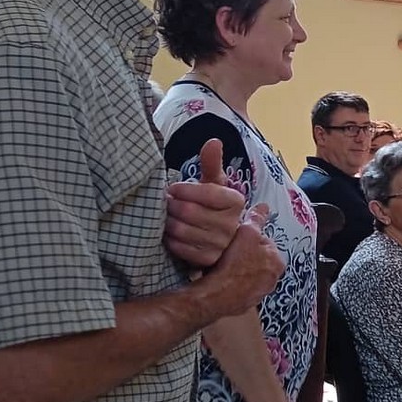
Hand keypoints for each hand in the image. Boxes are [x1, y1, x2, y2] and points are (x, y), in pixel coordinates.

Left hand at [165, 139, 244, 267]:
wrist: (217, 237)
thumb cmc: (211, 205)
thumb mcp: (213, 183)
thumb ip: (211, 163)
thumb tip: (213, 141)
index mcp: (235, 201)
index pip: (205, 192)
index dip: (184, 189)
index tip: (174, 188)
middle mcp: (232, 224)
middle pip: (188, 211)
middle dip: (171, 205)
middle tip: (165, 203)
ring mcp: (221, 245)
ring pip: (181, 229)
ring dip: (167, 222)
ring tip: (166, 216)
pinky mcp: (207, 260)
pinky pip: (179, 247)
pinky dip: (169, 239)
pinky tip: (169, 232)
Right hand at [211, 205, 284, 311]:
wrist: (217, 294)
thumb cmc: (235, 263)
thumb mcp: (246, 234)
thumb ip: (256, 220)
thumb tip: (264, 207)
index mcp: (278, 262)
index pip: (265, 244)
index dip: (249, 238)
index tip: (237, 239)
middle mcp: (273, 280)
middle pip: (258, 260)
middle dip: (246, 255)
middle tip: (230, 252)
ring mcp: (260, 294)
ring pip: (249, 275)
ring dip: (239, 269)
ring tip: (224, 265)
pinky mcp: (246, 304)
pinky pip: (240, 289)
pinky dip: (233, 283)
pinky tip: (223, 278)